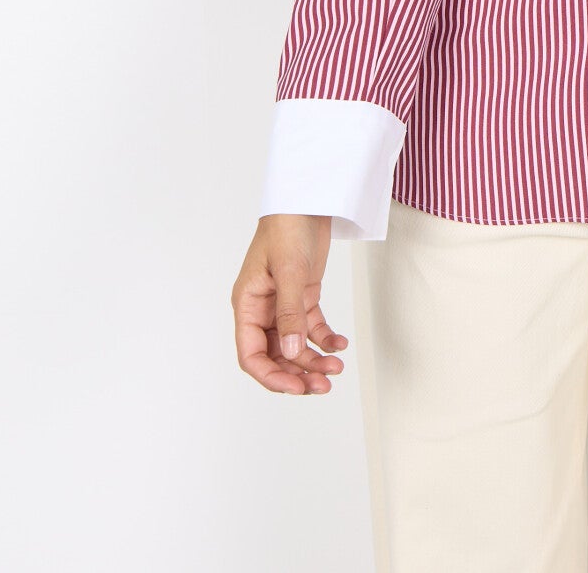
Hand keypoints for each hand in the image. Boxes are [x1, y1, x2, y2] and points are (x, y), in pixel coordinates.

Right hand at [232, 215, 347, 393]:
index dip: (271, 376)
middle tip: (324, 385)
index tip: (296, 388)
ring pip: (295, 345)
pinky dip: (325, 339)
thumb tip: (289, 351)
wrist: (308, 200)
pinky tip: (340, 345)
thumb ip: (289, 313)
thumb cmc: (288, 228)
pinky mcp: (303, 296)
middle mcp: (262, 309)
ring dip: (314, 360)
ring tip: (336, 369)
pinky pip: (311, 328)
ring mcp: (283, 305)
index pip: (251, 354)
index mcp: (248, 304)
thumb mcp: (289, 271)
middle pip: (275, 355)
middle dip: (298, 373)